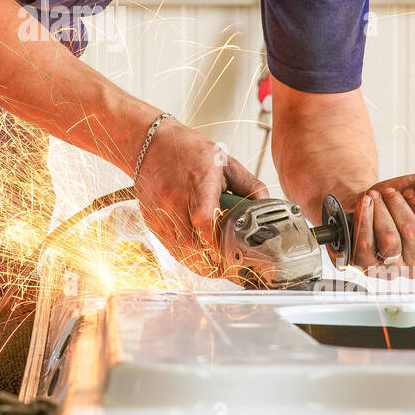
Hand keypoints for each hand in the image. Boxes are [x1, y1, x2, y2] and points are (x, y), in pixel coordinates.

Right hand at [133, 117, 267, 275]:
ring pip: (182, 253)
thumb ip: (248, 184)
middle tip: (234, 270)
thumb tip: (265, 204)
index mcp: (198, 184)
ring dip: (202, 265)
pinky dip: (187, 257)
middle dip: (216, 264)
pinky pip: (171, 248)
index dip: (217, 243)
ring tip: (220, 268)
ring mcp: (161, 213)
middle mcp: (176, 201)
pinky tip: (201, 257)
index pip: (204, 220)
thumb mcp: (224, 161)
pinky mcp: (153, 221)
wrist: (149, 144)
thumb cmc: (186, 150)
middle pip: (193, 247)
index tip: (232, 255)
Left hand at [350, 171, 414, 276]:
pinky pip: (366, 244)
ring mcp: (392, 268)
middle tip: (390, 193)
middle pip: (411, 232)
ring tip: (376, 197)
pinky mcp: (367, 266)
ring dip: (381, 211)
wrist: (366, 208)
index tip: (411, 193)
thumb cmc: (393, 204)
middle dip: (398, 205)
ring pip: (389, 239)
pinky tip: (364, 205)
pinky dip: (364, 219)